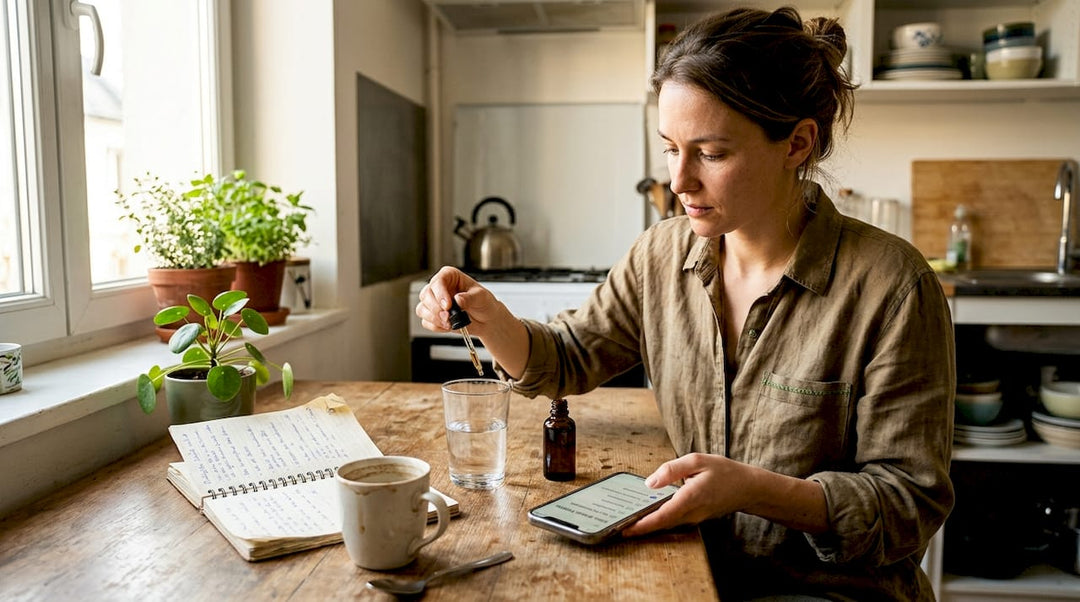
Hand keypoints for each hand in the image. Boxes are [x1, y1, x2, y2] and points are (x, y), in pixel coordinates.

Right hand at [415, 266, 531, 378]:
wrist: (486, 320)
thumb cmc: (484, 303)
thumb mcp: (481, 297)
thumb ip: (470, 297)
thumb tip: (458, 299)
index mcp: (450, 276)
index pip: (438, 280)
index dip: (440, 293)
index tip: (447, 305)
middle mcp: (439, 288)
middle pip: (426, 295)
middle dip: (436, 309)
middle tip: (448, 317)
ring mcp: (434, 302)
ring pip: (422, 309)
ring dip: (435, 318)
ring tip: (450, 323)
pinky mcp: (433, 316)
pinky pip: (426, 322)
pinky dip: (436, 326)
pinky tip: (448, 326)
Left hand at [622, 453, 827, 537]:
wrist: (748, 488)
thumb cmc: (724, 472)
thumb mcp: (697, 461)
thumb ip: (672, 470)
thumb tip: (650, 482)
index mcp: (690, 498)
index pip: (662, 516)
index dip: (643, 524)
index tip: (625, 530)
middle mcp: (691, 513)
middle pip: (661, 524)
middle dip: (640, 527)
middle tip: (617, 525)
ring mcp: (694, 518)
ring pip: (667, 524)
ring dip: (648, 524)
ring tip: (627, 520)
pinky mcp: (695, 518)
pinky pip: (674, 520)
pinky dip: (659, 519)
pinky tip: (648, 513)